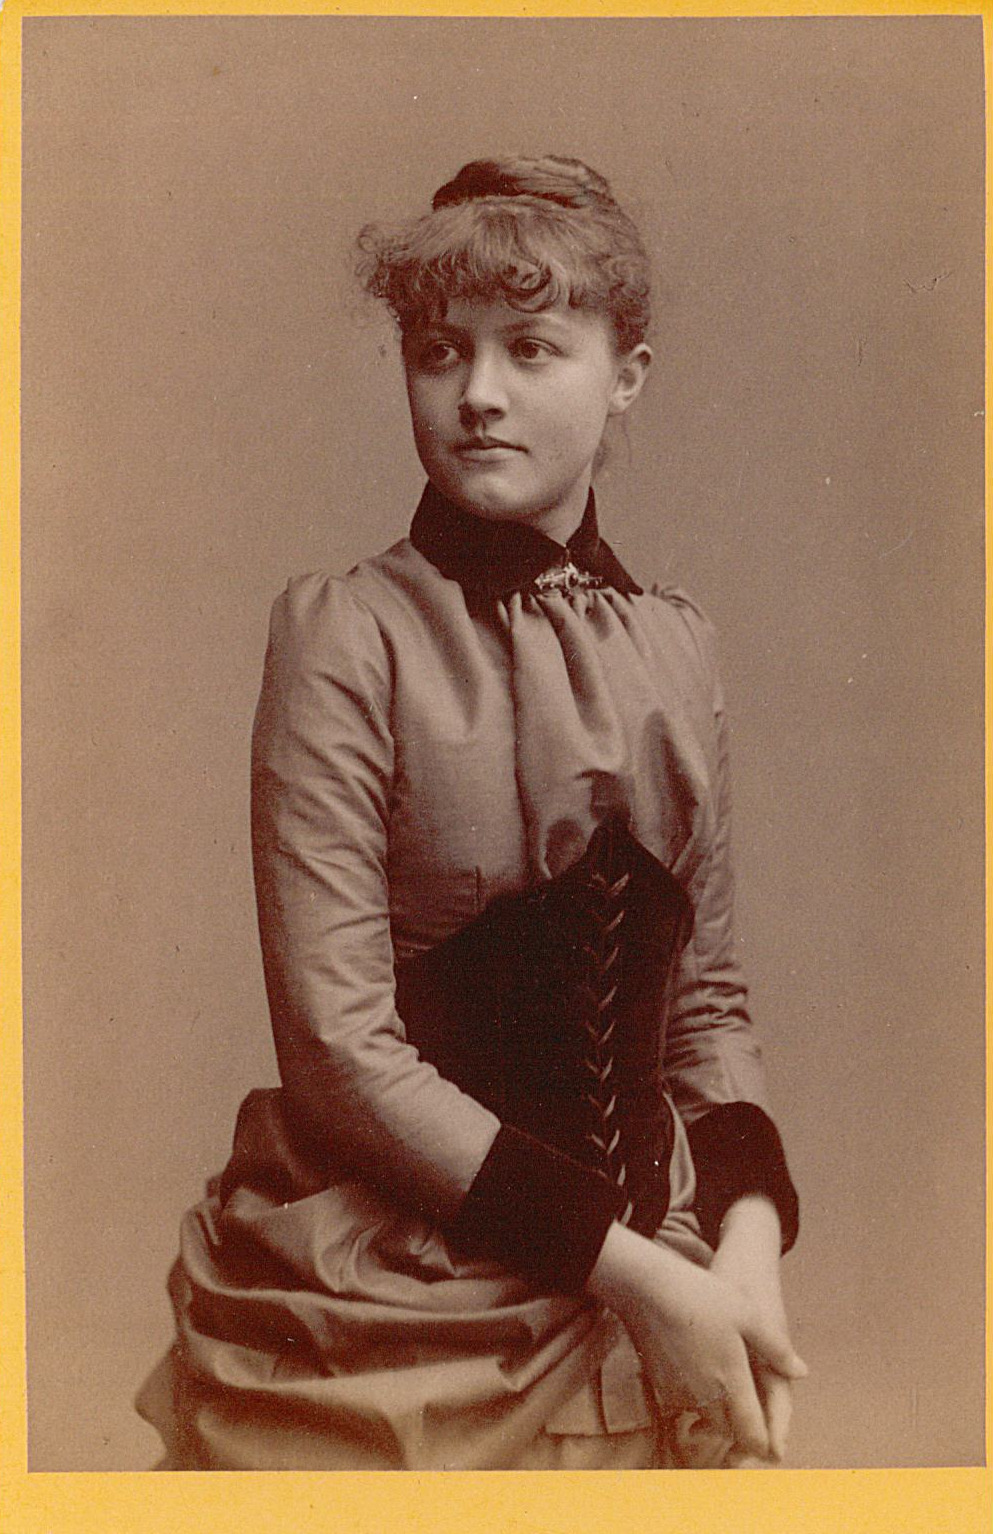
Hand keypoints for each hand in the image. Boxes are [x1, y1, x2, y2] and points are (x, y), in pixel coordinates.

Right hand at [588, 1221, 806, 1460]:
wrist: (646, 1288)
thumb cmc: (702, 1296)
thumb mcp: (748, 1314)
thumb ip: (776, 1349)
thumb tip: (801, 1372)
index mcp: (731, 1383)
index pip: (750, 1434)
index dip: (763, 1443)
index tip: (771, 1443)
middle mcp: (704, 1396)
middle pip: (728, 1430)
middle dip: (740, 1427)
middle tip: (749, 1409)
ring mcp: (679, 1393)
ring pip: (705, 1417)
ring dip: (717, 1412)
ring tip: (724, 1383)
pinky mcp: (660, 1385)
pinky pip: (685, 1404)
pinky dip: (696, 1397)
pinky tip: (700, 1369)